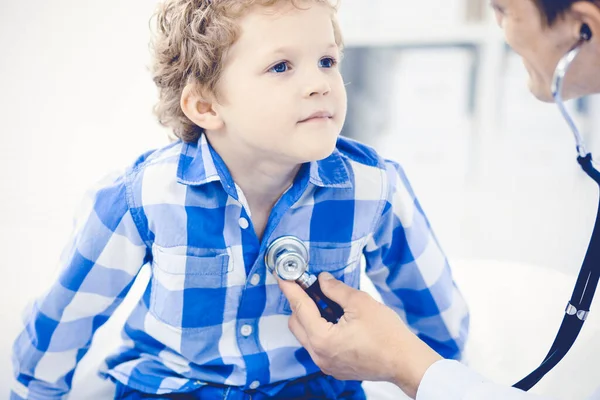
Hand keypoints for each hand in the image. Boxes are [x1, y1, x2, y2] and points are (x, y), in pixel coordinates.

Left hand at [278, 272, 442, 398]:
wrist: (405, 362)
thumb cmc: (388, 336)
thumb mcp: (360, 302)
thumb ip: (335, 289)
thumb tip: (322, 280)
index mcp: (322, 339)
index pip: (299, 307)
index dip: (290, 288)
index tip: (283, 276)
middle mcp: (319, 355)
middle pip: (296, 323)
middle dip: (299, 303)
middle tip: (309, 286)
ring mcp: (326, 364)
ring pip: (306, 335)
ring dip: (310, 317)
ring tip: (326, 302)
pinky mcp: (335, 367)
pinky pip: (318, 345)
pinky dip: (320, 330)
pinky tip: (335, 319)